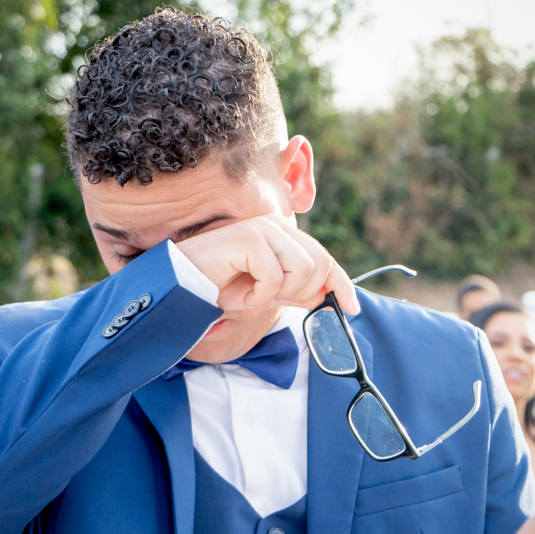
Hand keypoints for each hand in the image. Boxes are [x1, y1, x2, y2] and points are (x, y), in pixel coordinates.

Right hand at [175, 214, 359, 313]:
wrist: (182, 284)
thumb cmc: (218, 286)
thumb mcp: (264, 293)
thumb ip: (294, 291)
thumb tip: (323, 295)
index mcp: (282, 234)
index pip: (324, 257)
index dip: (341, 283)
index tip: (351, 308)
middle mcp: (276, 226)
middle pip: (319, 264)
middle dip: (301, 292)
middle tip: (272, 299)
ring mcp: (263, 229)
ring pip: (302, 271)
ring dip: (278, 293)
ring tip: (252, 293)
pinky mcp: (249, 238)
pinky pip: (273, 277)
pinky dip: (258, 295)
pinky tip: (239, 290)